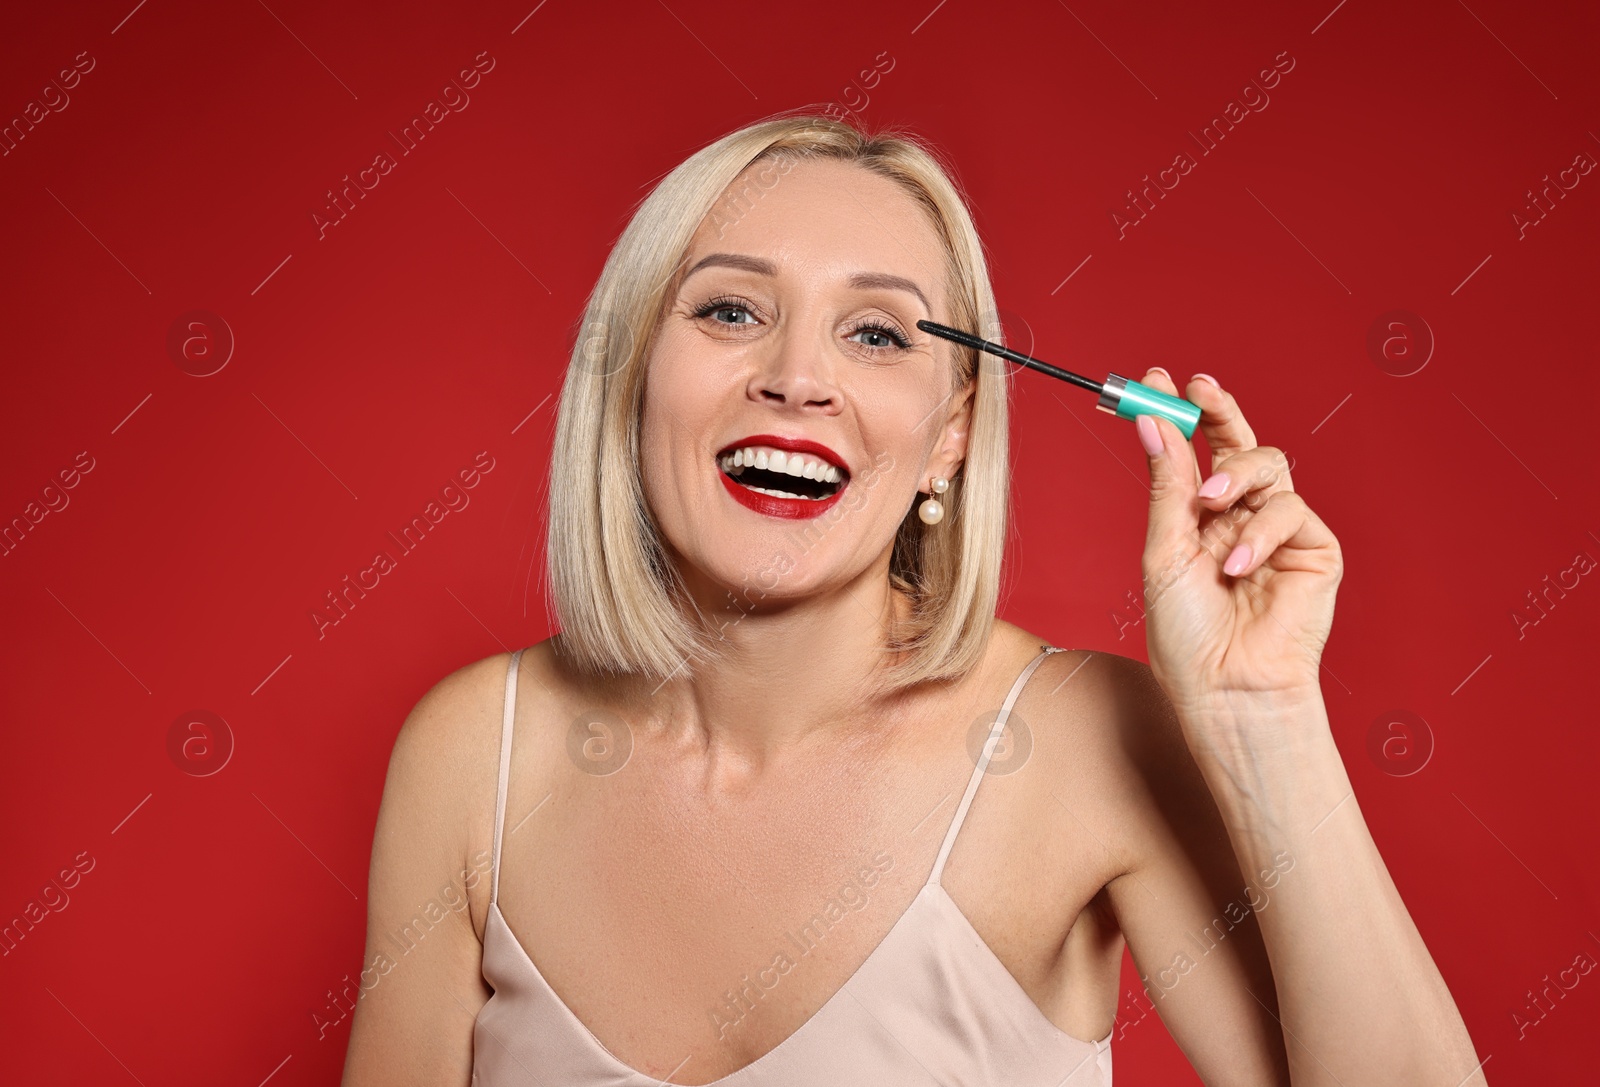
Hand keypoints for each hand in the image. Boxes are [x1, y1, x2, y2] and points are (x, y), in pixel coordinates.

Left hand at [1132, 370, 1342, 716]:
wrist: (1225, 687)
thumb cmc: (1186, 635)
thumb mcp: (1164, 552)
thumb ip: (1167, 487)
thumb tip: (1153, 424)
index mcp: (1199, 519)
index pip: (1194, 454)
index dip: (1182, 415)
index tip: (1157, 379)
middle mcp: (1240, 518)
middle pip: (1238, 444)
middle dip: (1218, 411)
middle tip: (1197, 389)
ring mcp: (1279, 531)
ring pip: (1268, 465)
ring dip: (1235, 477)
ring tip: (1211, 508)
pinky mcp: (1315, 549)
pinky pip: (1290, 509)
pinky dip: (1261, 530)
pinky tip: (1240, 564)